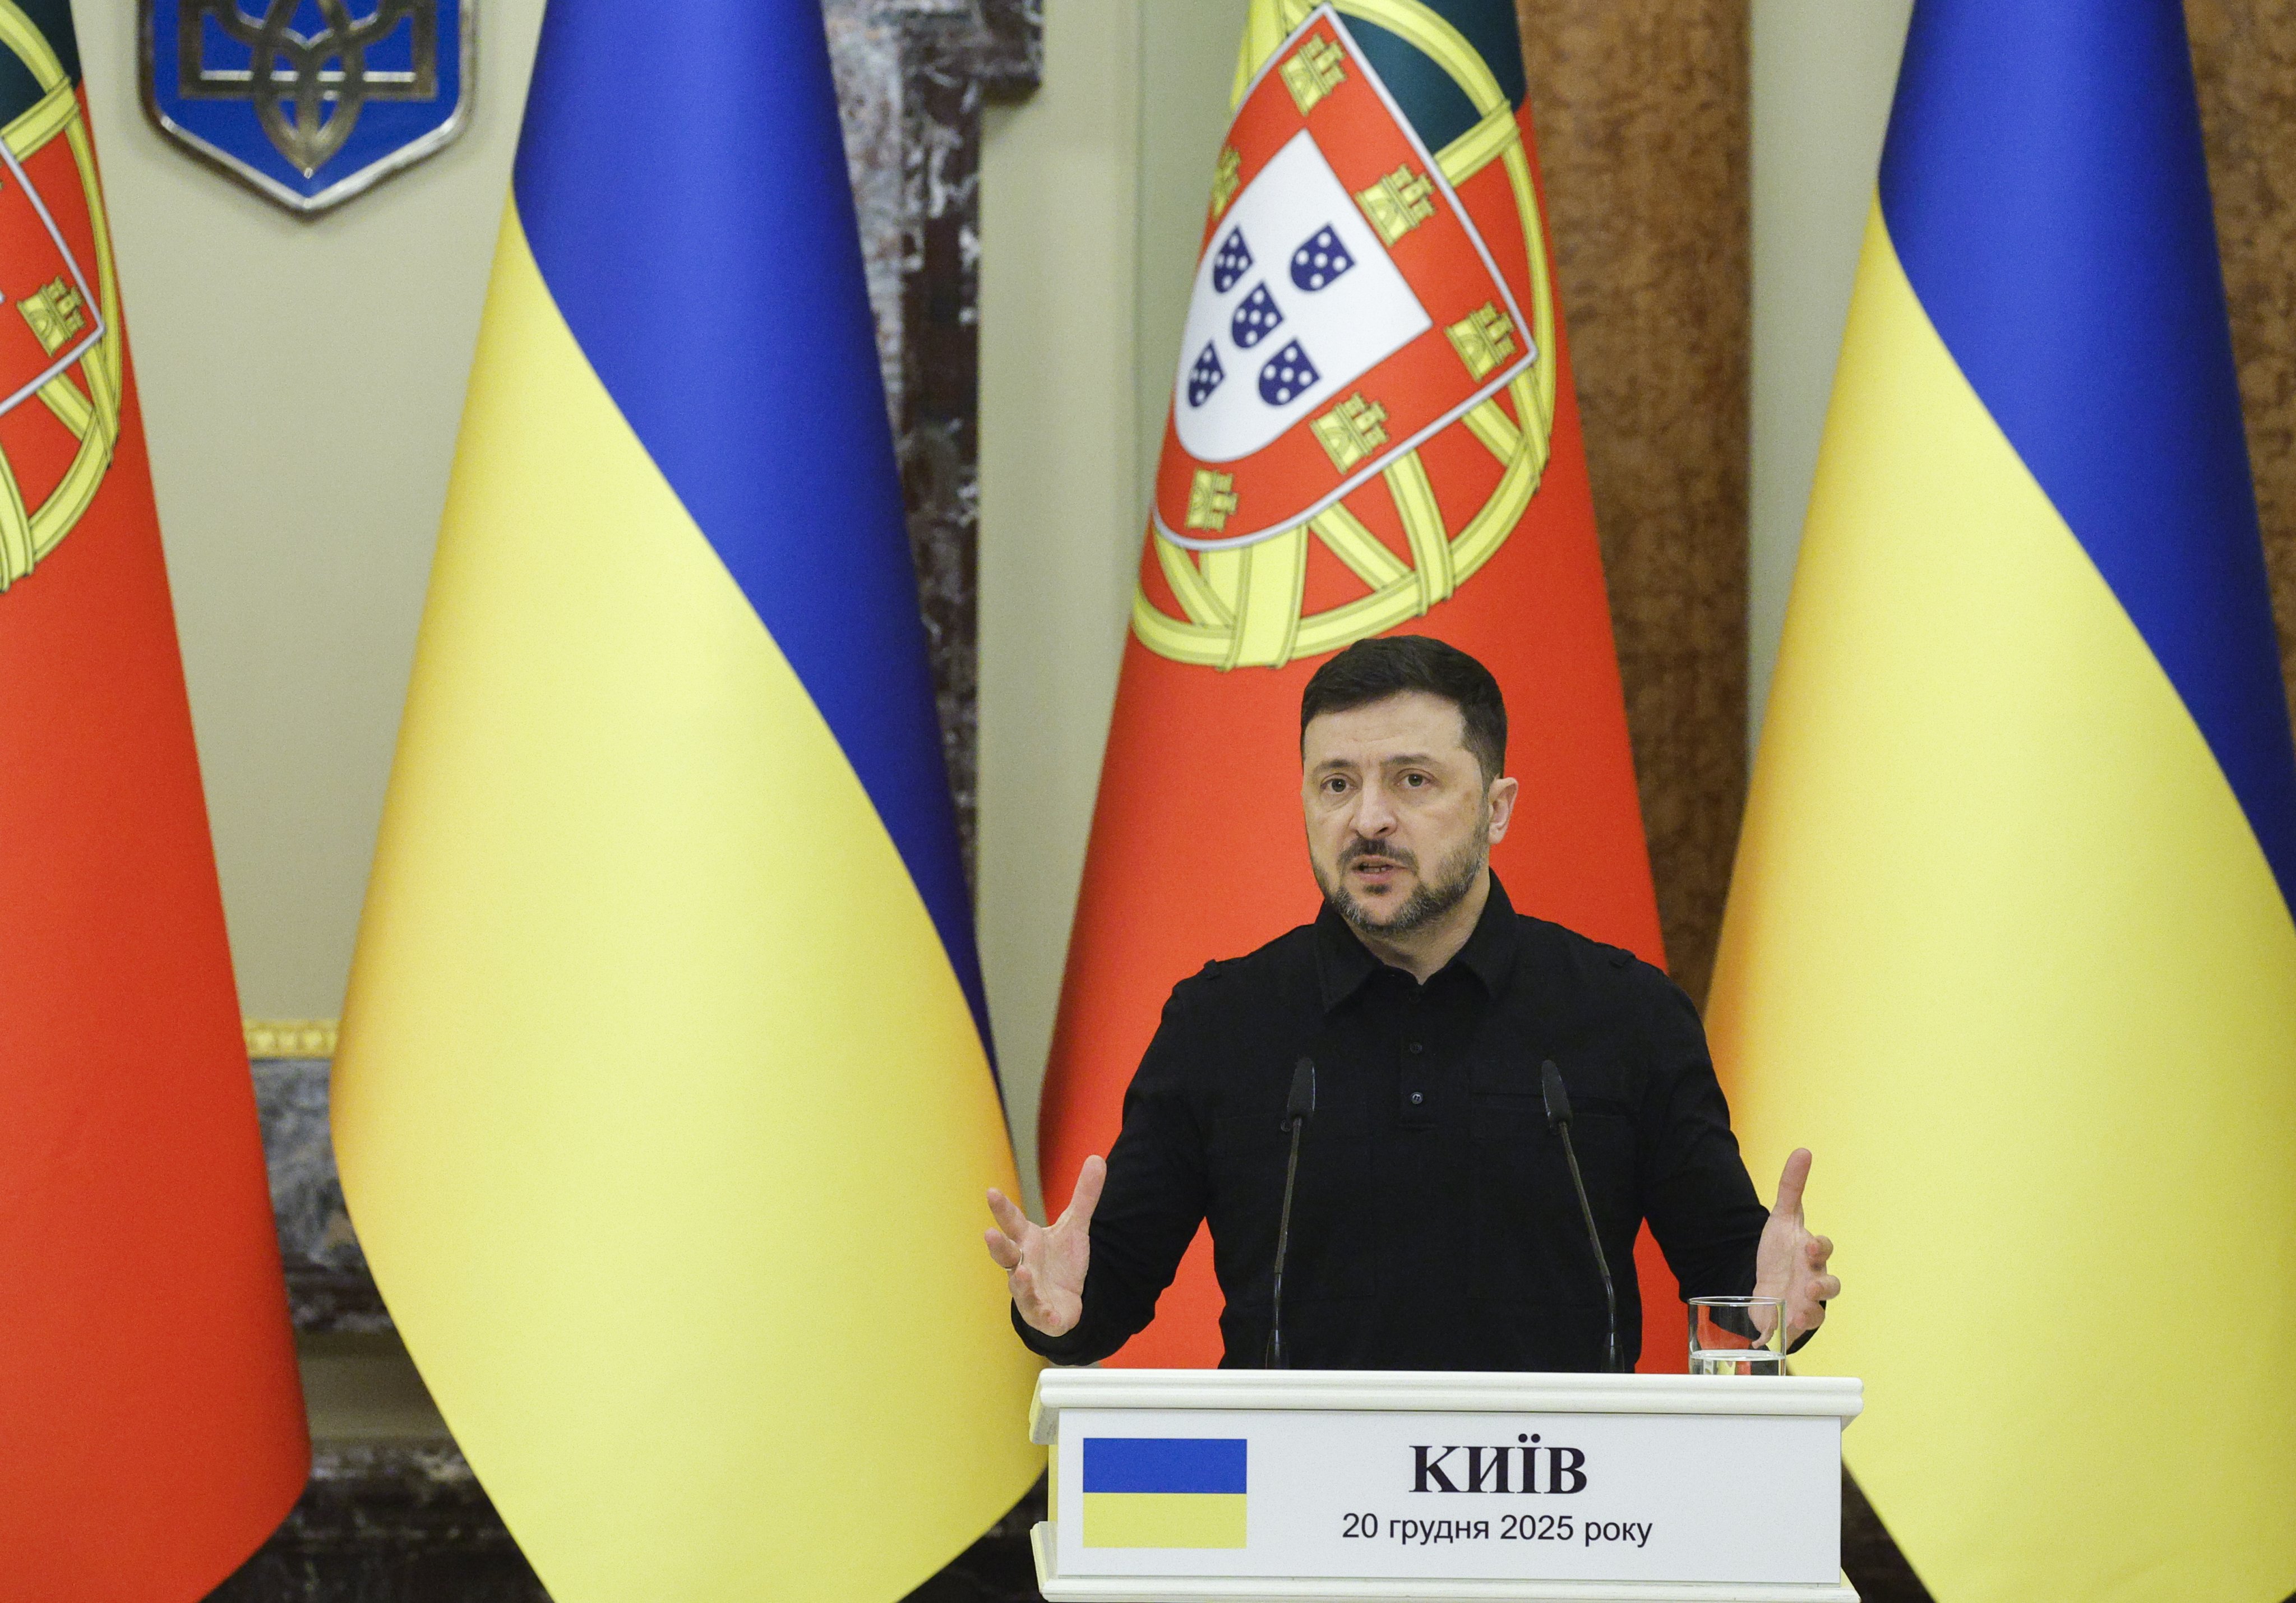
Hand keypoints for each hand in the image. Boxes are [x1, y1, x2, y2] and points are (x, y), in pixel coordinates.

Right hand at [985, 1156, 1105, 1336]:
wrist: (1065, 1300)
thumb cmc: (1060, 1261)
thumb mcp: (1075, 1226)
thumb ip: (1084, 1196)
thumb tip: (1098, 1158)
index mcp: (1026, 1241)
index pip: (1012, 1222)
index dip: (1001, 1208)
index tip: (991, 1192)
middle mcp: (1021, 1264)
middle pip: (1005, 1254)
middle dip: (997, 1245)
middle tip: (989, 1233)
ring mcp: (1028, 1291)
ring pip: (1019, 1286)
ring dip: (1019, 1280)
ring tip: (1022, 1271)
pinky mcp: (1042, 1314)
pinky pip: (1040, 1314)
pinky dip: (1043, 1313)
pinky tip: (1048, 1312)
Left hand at [1753, 1148, 1838, 1346]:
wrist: (1766, 1286)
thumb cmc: (1781, 1252)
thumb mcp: (1782, 1218)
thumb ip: (1791, 1186)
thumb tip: (1803, 1150)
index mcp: (1812, 1254)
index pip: (1824, 1249)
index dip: (1820, 1247)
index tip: (1808, 1243)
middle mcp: (1814, 1280)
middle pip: (1831, 1285)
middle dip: (1822, 1286)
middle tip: (1808, 1284)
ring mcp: (1806, 1304)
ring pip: (1819, 1311)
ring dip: (1811, 1311)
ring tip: (1799, 1310)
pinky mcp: (1792, 1323)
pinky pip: (1798, 1331)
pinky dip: (1790, 1332)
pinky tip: (1780, 1330)